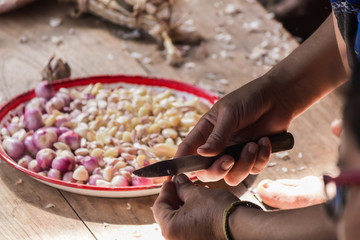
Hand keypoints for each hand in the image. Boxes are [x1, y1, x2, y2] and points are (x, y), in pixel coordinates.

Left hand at [152, 174, 238, 239]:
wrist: (241, 226)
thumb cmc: (216, 209)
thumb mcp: (196, 193)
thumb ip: (182, 187)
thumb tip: (177, 180)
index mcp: (169, 229)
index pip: (159, 206)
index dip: (165, 190)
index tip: (172, 179)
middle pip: (169, 214)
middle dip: (176, 196)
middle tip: (183, 183)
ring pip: (180, 220)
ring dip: (185, 204)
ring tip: (195, 190)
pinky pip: (190, 227)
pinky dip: (192, 214)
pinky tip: (201, 203)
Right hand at [176, 77, 293, 185]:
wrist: (279, 97)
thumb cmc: (249, 98)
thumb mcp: (230, 114)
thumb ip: (217, 136)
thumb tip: (201, 154)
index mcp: (205, 132)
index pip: (187, 151)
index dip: (180, 164)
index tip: (177, 176)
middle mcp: (218, 146)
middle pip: (207, 171)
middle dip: (217, 170)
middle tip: (229, 160)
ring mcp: (235, 153)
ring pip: (231, 176)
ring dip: (244, 164)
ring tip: (253, 145)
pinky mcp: (253, 157)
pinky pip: (253, 170)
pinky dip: (260, 158)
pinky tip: (265, 142)